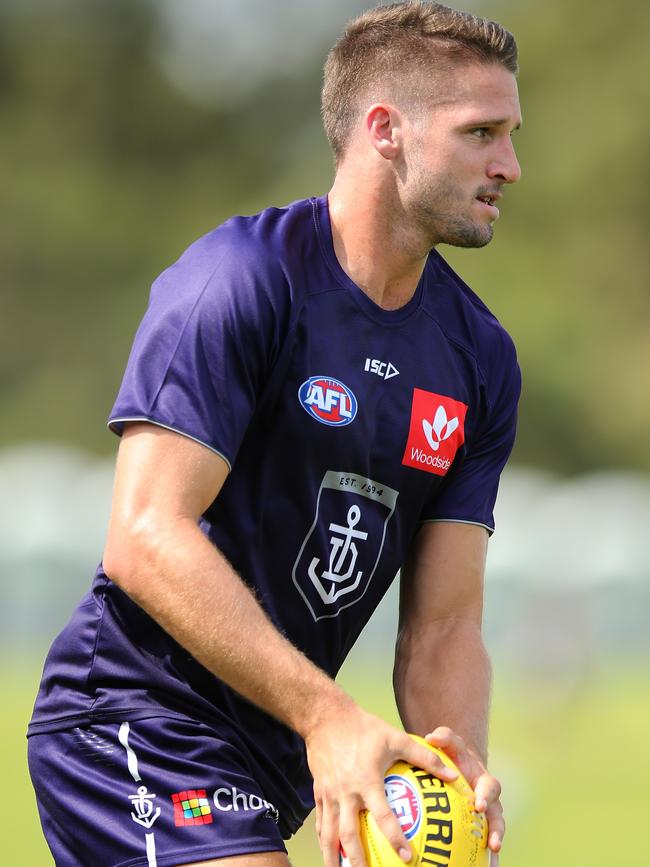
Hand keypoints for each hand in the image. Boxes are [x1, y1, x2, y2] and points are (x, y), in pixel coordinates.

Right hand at [304, 702, 458, 866]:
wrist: (326, 718)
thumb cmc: (364, 728)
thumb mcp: (395, 738)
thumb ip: (424, 757)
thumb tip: (452, 774)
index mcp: (366, 780)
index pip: (382, 816)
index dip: (395, 838)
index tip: (408, 858)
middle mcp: (346, 792)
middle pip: (349, 835)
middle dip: (358, 861)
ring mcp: (329, 794)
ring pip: (329, 834)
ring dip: (334, 858)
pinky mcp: (318, 793)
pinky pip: (320, 823)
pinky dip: (324, 842)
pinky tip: (330, 856)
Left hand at [424, 727, 503, 864]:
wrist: (459, 767)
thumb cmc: (453, 755)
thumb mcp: (451, 744)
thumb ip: (445, 737)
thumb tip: (431, 736)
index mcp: (484, 781)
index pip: (490, 787)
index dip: (485, 796)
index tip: (478, 805)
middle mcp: (489, 801)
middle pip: (498, 816)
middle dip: (497, 830)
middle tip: (492, 842)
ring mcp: (486, 816)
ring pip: (494, 833)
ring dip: (494, 848)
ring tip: (491, 862)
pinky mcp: (479, 828)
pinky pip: (481, 844)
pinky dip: (482, 857)